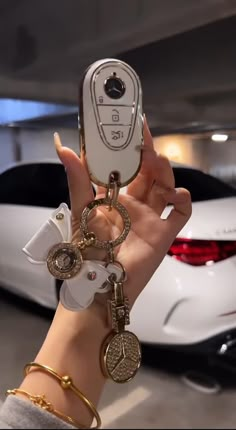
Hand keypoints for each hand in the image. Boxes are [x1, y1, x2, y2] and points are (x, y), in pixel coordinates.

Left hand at [54, 118, 191, 307]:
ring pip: (164, 186)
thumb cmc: (87, 248)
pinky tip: (174, 193)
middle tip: (145, 135)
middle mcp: (133, 203)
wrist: (99, 283)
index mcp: (112, 196)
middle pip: (147, 172)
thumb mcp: (81, 209)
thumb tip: (62, 145)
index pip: (123, 166)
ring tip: (156, 159)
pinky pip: (180, 212)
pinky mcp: (163, 233)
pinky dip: (182, 200)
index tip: (128, 125)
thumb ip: (77, 178)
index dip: (126, 146)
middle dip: (147, 153)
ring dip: (163, 170)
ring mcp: (150, 217)